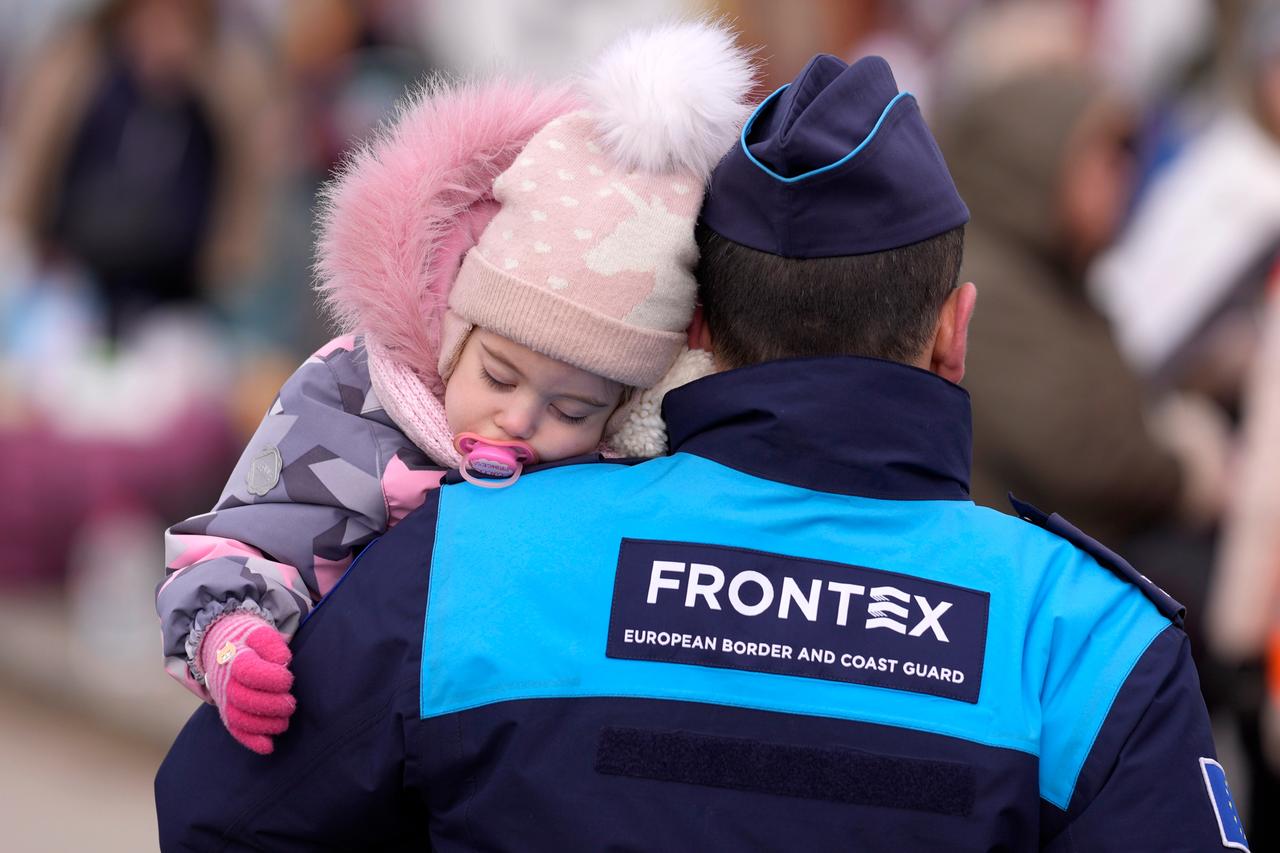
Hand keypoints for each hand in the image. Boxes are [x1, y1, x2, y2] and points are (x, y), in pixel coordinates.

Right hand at [198, 612, 295, 753]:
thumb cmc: (251, 643)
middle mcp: (226, 680)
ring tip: (284, 720)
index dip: (271, 679)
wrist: (225, 648)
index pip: (248, 671)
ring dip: (265, 724)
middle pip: (243, 698)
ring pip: (239, 718)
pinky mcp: (227, 712)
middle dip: (271, 704)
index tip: (287, 680)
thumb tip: (282, 661)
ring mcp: (225, 699)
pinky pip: (235, 729)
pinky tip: (268, 746)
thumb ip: (272, 644)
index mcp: (235, 657)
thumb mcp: (262, 634)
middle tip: (290, 703)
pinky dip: (251, 740)